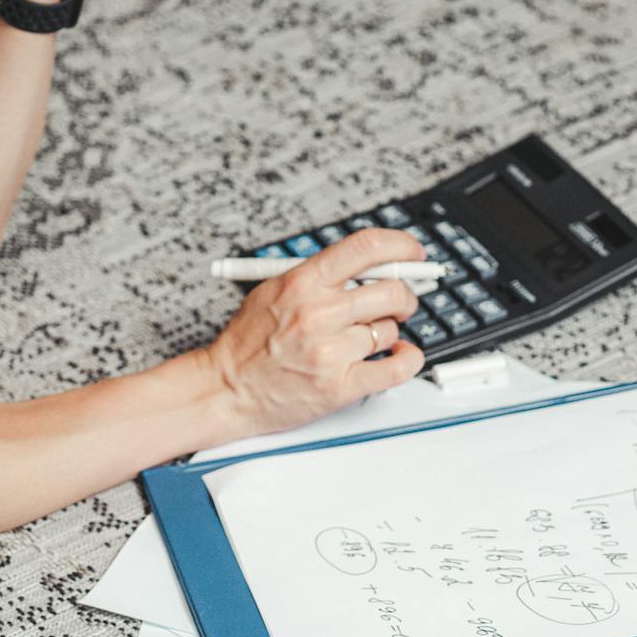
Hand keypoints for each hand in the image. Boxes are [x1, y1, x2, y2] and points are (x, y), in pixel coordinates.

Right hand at [205, 228, 427, 438]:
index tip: (412, 253)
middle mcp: (319, 313)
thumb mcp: (276, 290)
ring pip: (390, 330)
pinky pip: (397, 368)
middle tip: (398, 303)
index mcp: (303, 282)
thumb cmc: (249, 342)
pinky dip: (408, 359)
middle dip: (403, 296)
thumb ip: (322, 276)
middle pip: (391, 291)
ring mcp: (330, 351)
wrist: (224, 390)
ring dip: (386, 333)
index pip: (366, 248)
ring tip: (362, 339)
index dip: (400, 246)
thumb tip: (375, 264)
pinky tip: (400, 354)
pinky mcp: (340, 387)